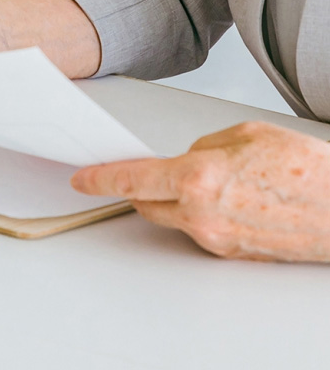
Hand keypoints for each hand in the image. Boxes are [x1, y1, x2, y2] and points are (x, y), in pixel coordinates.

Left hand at [72, 121, 329, 260]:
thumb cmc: (306, 170)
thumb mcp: (245, 135)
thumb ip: (203, 146)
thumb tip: (186, 158)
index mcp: (198, 177)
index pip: (131, 179)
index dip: (100, 178)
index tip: (81, 177)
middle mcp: (202, 213)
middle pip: (146, 202)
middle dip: (137, 186)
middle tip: (133, 171)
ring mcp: (217, 238)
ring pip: (173, 216)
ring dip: (171, 198)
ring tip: (201, 179)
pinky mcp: (234, 253)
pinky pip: (200, 228)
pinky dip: (198, 212)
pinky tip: (223, 197)